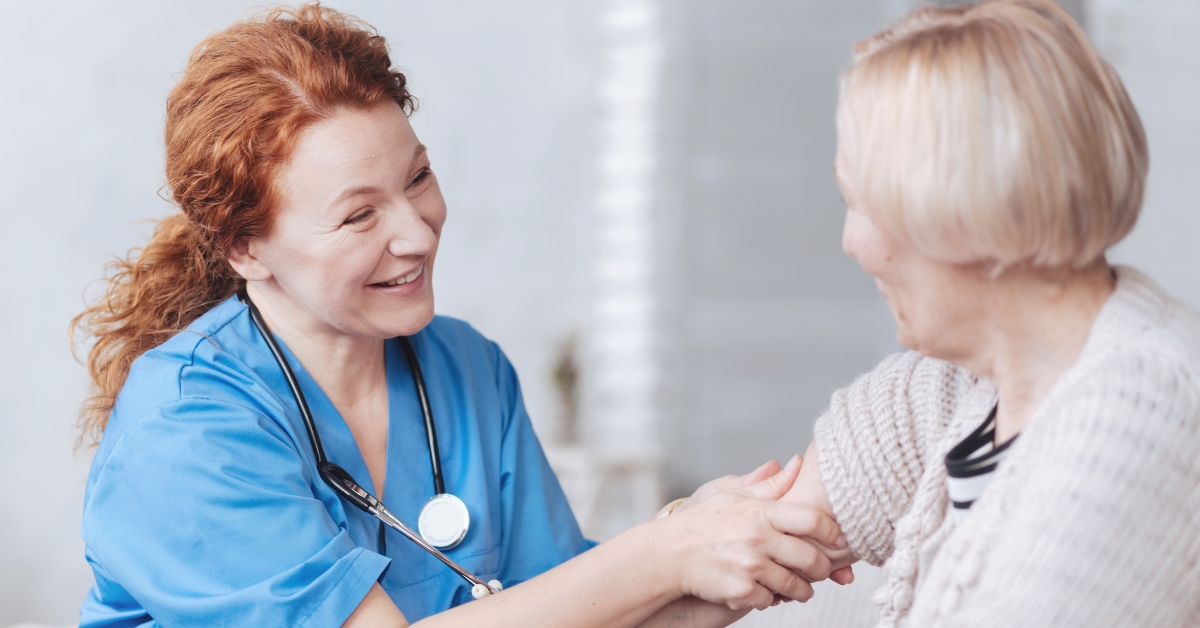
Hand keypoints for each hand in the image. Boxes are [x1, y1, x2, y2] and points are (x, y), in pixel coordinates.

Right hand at [651, 456, 847, 610]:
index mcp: (760, 512)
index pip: (812, 520)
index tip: (838, 539)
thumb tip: (796, 463)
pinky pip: (772, 600)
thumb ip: (770, 484)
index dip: (832, 531)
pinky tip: (768, 591)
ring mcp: (750, 567)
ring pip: (797, 585)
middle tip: (821, 568)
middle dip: (823, 568)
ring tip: (800, 586)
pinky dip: (773, 599)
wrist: (671, 553)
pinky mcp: (741, 591)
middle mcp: (757, 539)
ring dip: (803, 589)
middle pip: (812, 559)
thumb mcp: (735, 495)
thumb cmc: (705, 522)